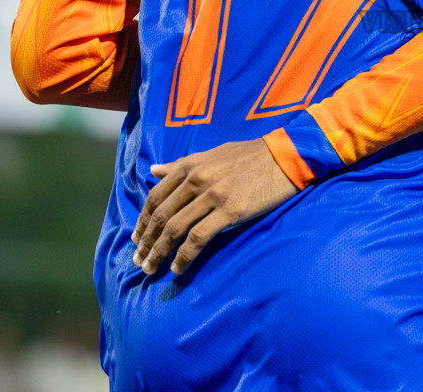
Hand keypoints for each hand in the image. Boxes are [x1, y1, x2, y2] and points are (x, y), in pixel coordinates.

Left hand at [131, 138, 299, 276]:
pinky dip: (185, 256)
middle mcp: (197, 179)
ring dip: (160, 252)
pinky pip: (199, 238)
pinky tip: (178, 268)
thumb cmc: (251, 155)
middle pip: (163, 215)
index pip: (156, 196)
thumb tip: (154, 169)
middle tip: (139, 261)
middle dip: (147, 241)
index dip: (143, 220)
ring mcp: (213, 195)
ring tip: (152, 268)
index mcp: (190, 165)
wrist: (285, 155)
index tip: (137, 238)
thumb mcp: (213, 153)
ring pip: (176, 229)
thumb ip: (182, 163)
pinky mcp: (230, 210)